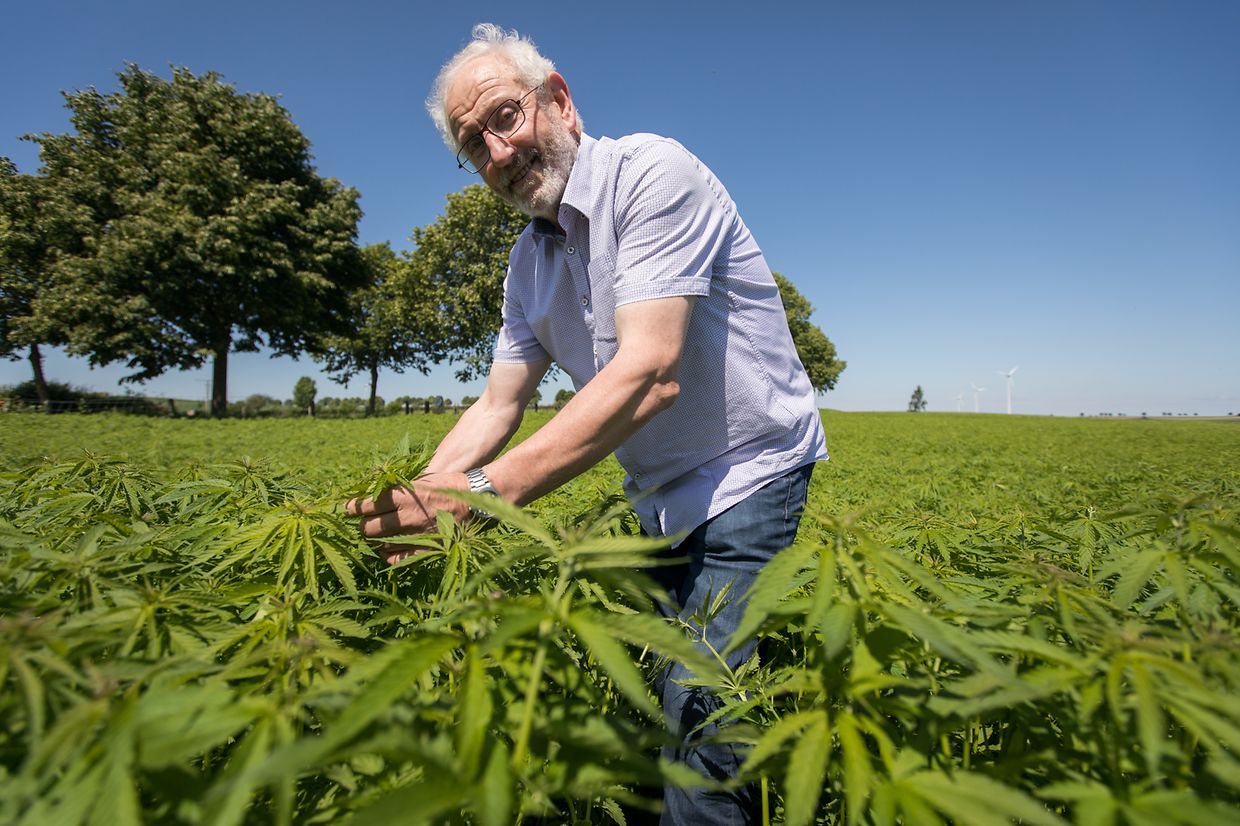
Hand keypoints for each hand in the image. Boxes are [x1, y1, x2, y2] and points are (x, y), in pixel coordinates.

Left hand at [343, 472, 471, 564]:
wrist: (476, 500)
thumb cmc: (447, 485)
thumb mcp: (420, 478)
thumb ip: (396, 487)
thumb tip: (371, 490)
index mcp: (404, 495)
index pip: (366, 505)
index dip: (352, 507)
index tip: (348, 508)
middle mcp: (407, 516)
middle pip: (368, 527)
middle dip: (362, 524)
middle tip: (364, 521)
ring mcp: (416, 535)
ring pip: (379, 543)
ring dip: (375, 538)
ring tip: (377, 533)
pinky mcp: (426, 549)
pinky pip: (395, 557)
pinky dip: (387, 553)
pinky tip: (387, 547)